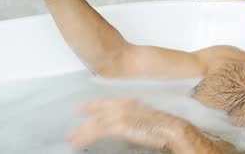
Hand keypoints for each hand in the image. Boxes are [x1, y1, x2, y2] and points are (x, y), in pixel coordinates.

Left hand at [69, 98, 186, 150]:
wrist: (172, 128)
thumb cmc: (165, 126)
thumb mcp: (148, 118)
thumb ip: (135, 118)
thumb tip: (128, 125)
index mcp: (131, 102)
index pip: (107, 102)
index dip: (94, 105)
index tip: (84, 108)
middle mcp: (123, 105)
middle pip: (98, 112)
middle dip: (84, 120)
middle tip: (73, 127)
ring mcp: (120, 114)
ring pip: (95, 123)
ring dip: (82, 131)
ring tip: (72, 138)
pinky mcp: (118, 126)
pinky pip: (97, 132)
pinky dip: (85, 137)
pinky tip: (78, 142)